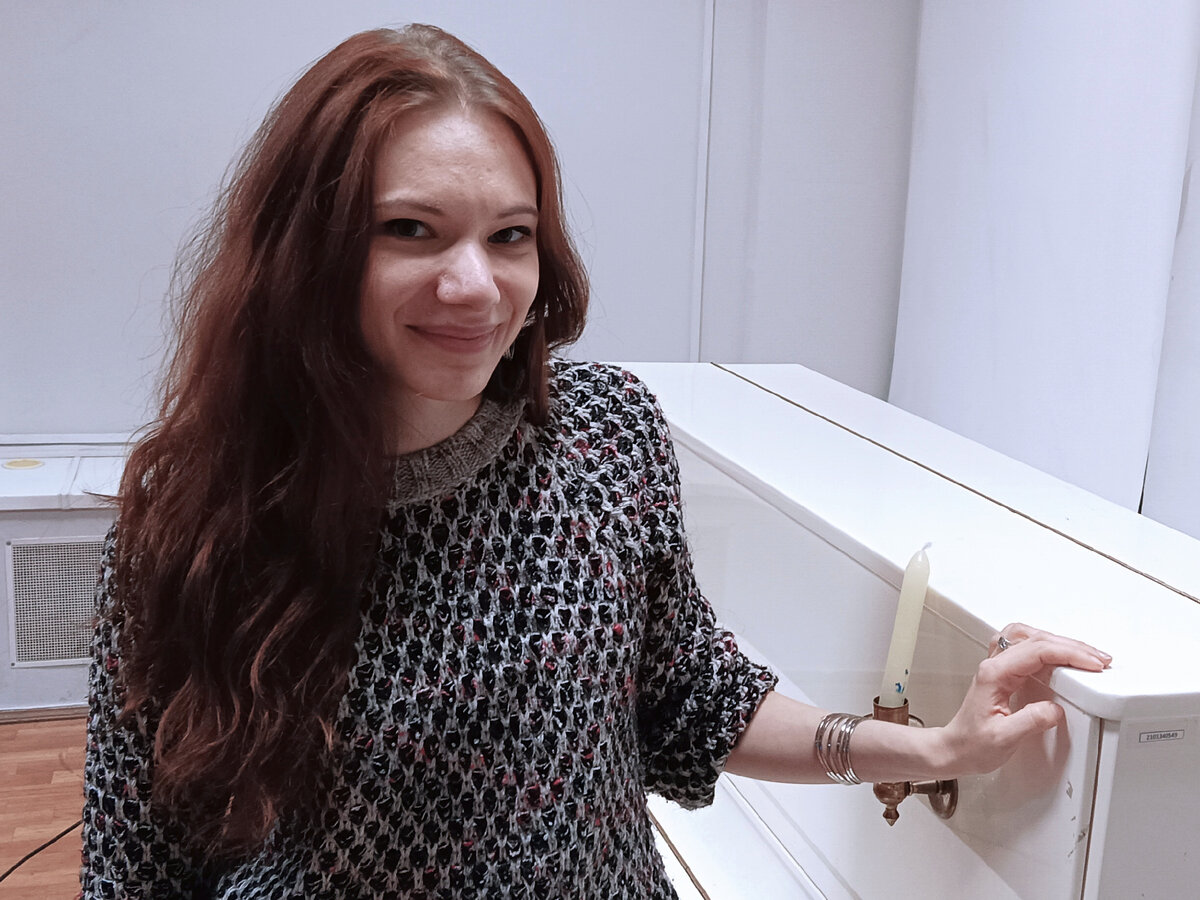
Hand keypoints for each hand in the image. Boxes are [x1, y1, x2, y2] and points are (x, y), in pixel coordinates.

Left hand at [935, 623, 1110, 776]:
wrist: (955, 749)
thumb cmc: (972, 744)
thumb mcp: (1004, 738)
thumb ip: (1031, 722)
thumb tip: (1055, 709)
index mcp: (994, 674)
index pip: (1036, 651)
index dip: (1068, 654)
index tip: (1092, 664)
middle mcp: (994, 665)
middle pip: (1035, 639)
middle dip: (1071, 646)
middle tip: (1098, 659)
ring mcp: (997, 666)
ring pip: (1029, 637)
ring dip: (1058, 641)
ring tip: (1084, 654)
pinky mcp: (1003, 673)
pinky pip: (1025, 647)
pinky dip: (1047, 646)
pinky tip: (1060, 656)